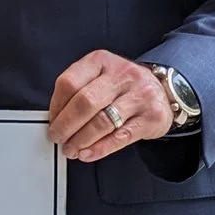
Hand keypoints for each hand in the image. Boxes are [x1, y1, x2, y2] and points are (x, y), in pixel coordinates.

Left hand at [46, 50, 169, 162]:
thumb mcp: (100, 76)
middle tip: (57, 137)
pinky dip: (99, 148)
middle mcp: (122, 75)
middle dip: (66, 125)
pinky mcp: (151, 117)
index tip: (52, 121)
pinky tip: (87, 153)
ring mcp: (140, 95)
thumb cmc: (124, 86)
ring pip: (102, 122)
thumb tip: (56, 119)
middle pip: (85, 102)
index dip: (56, 106)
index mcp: (101, 61)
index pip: (69, 83)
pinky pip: (120, 137)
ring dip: (80, 140)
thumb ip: (79, 91)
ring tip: (71, 149)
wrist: (163, 91)